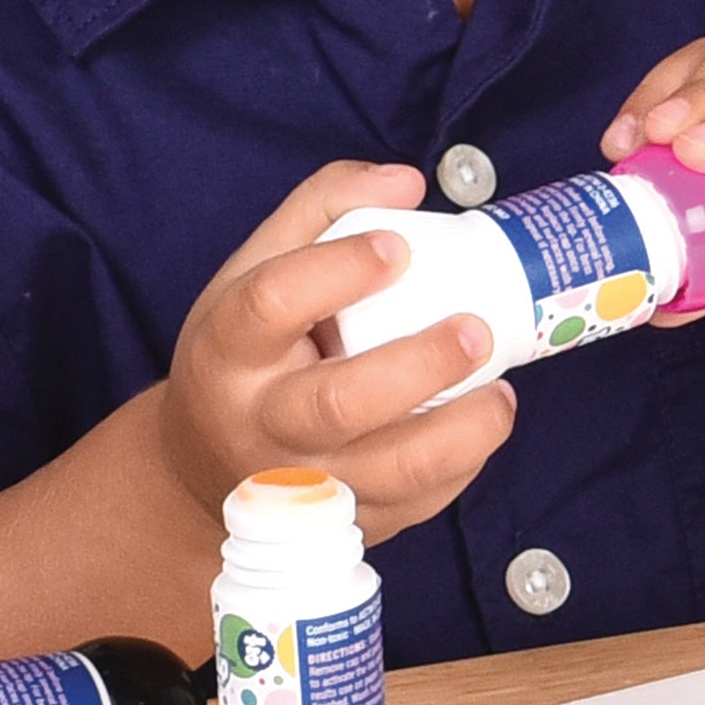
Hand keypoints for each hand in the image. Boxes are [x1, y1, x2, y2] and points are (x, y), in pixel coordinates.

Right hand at [158, 161, 515, 541]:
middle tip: (477, 327)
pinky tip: (477, 420)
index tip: (399, 245)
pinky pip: (420, 501)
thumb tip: (408, 180)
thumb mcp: (253, 270)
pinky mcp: (347, 524)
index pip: (273, 303)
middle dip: (422, 363)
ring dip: (464, 430)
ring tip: (498, 392)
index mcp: (228, 350)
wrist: (206, 465)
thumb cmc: (247, 354)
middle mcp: (260, 425)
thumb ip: (323, 208)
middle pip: (339, 403)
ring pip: (394, 471)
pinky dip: (464, 463)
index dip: (339, 269)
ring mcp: (306, 486)